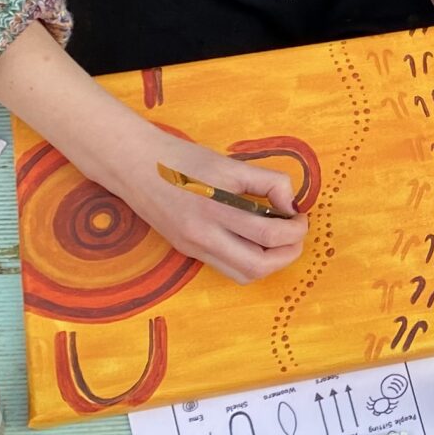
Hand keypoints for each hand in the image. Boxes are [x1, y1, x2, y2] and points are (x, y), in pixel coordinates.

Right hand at [101, 113, 307, 285]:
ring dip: (271, 263)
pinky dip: (249, 262)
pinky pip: (227, 269)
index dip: (295, 228)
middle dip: (289, 253)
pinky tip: (254, 242)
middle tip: (296, 234)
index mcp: (216, 208)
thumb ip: (267, 182)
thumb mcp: (230, 163)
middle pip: (260, 265)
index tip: (299, 215)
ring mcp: (194, 247)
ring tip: (280, 241)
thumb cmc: (184, 159)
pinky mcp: (187, 251)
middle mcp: (203, 235)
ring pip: (244, 275)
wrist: (134, 165)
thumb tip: (292, 205)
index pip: (270, 233)